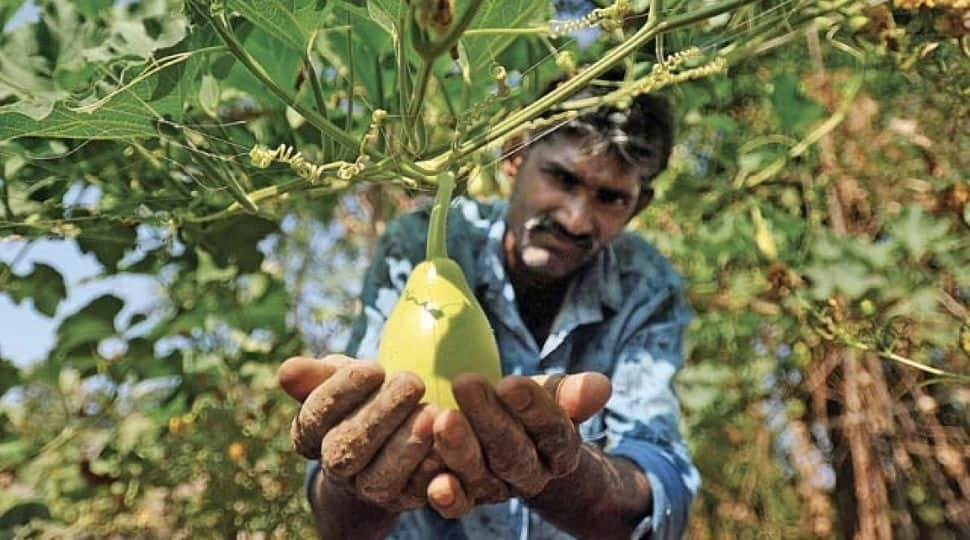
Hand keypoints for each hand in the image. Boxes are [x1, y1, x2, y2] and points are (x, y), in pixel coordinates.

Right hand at [278, 355, 439, 511]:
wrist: (391, 434)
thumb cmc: (362, 395)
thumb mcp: (340, 378)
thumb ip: (315, 375)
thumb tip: (287, 371)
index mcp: (311, 436)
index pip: (316, 418)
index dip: (341, 393)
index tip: (373, 367)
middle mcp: (336, 468)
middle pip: (347, 451)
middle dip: (380, 415)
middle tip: (412, 382)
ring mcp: (370, 488)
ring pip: (380, 479)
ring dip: (406, 445)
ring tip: (431, 411)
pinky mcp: (404, 499)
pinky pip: (416, 492)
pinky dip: (430, 469)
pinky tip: (445, 440)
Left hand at [426, 372, 611, 517]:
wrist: (507, 437)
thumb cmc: (527, 406)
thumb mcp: (551, 394)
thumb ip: (572, 393)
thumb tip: (600, 385)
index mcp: (560, 451)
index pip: (552, 431)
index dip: (535, 409)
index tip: (512, 383)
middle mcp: (530, 476)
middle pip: (513, 453)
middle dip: (489, 419)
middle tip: (466, 383)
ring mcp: (496, 489)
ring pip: (481, 475)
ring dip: (460, 449)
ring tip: (442, 418)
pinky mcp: (466, 498)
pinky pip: (458, 504)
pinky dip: (446, 495)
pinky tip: (434, 482)